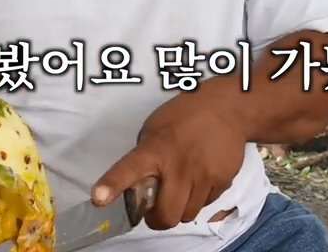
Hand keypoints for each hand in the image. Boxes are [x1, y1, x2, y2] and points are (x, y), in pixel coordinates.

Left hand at [90, 93, 247, 229]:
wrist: (228, 108)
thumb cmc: (184, 115)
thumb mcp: (154, 129)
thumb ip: (145, 156)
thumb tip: (139, 182)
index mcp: (155, 149)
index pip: (130, 169)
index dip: (112, 185)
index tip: (98, 198)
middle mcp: (179, 166)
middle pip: (167, 215)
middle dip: (158, 218)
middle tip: (156, 209)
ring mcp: (203, 176)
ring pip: (187, 215)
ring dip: (180, 209)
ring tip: (181, 190)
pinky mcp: (223, 181)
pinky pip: (206, 204)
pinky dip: (199, 198)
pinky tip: (200, 177)